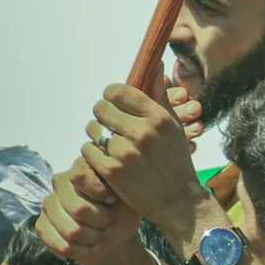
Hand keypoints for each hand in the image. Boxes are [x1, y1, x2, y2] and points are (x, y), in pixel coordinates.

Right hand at [36, 160, 140, 264]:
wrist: (116, 232)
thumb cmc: (123, 208)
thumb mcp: (127, 193)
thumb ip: (115, 184)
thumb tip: (107, 191)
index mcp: (81, 166)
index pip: (80, 176)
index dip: (101, 194)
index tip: (113, 200)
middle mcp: (60, 181)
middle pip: (78, 209)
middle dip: (101, 221)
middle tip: (109, 221)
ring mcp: (48, 203)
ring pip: (71, 231)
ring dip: (93, 237)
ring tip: (101, 233)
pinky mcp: (42, 225)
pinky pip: (62, 246)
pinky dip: (83, 252)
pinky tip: (91, 246)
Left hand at [83, 83, 205, 248]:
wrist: (176, 199)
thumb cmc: (175, 160)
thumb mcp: (174, 125)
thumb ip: (160, 95)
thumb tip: (156, 65)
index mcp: (157, 116)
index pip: (119, 91)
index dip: (111, 95)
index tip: (113, 102)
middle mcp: (141, 131)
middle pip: (101, 108)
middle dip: (103, 115)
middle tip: (109, 125)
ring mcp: (125, 152)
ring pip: (92, 130)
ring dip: (97, 135)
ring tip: (108, 144)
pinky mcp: (111, 171)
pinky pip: (88, 151)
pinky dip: (92, 154)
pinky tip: (105, 158)